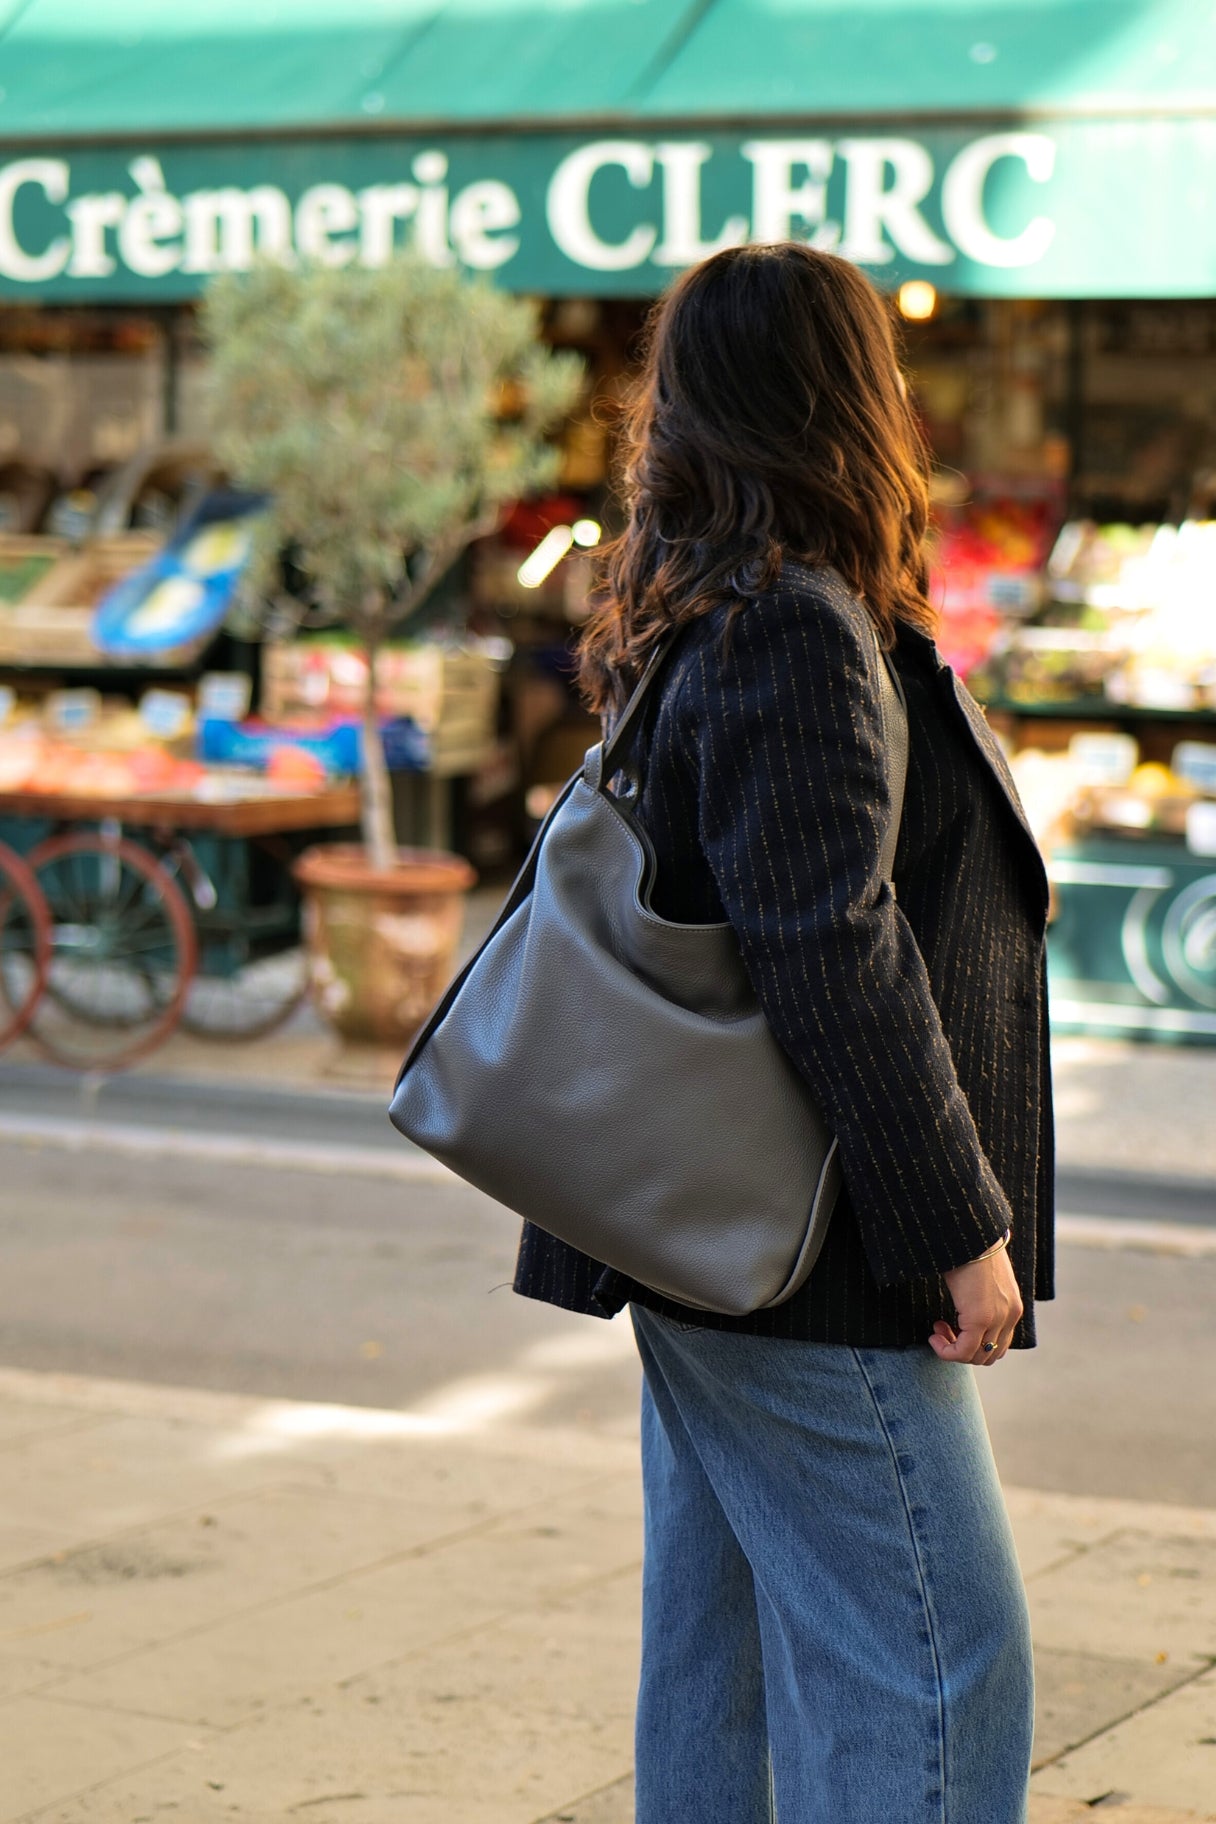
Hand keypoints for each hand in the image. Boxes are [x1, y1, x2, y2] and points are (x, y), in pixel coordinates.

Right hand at [929, 1243, 1022, 1365]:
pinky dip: (945, 1350)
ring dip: (953, 1349)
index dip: (973, 1345)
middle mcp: (1010, 1316)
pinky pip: (962, 1350)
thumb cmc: (970, 1249)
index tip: (951, 1327)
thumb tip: (965, 1307)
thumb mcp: (982, 1279)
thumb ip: (983, 1298)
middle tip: (942, 1328)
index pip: (997, 1345)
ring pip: (975, 1356)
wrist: (971, 1232)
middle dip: (962, 1349)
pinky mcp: (981, 1317)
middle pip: (988, 1356)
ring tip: (937, 1329)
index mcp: (1012, 1307)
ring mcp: (997, 1318)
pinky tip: (933, 1335)